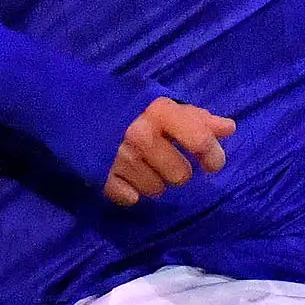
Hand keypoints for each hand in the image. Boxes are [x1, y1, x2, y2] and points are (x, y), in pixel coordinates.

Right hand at [104, 98, 236, 205]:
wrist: (75, 107)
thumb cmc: (129, 107)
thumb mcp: (163, 105)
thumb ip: (197, 118)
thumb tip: (230, 128)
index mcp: (159, 112)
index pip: (200, 141)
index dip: (213, 156)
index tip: (212, 162)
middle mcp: (141, 136)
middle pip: (180, 176)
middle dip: (177, 170)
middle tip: (164, 159)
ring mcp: (120, 158)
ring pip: (157, 191)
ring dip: (154, 181)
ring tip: (143, 165)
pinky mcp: (102, 176)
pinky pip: (131, 199)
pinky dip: (131, 191)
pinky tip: (125, 176)